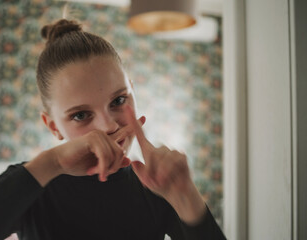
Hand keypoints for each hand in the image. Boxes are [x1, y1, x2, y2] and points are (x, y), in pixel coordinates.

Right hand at [25, 116, 145, 184]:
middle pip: (121, 152)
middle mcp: (103, 135)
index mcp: (105, 140)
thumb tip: (128, 160)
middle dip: (114, 167)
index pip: (123, 132)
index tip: (144, 117)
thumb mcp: (98, 167)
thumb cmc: (76, 165)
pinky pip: (105, 156)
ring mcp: (98, 135)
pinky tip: (95, 172)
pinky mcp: (92, 139)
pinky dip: (102, 167)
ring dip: (106, 169)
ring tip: (96, 173)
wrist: (58, 162)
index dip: (135, 125)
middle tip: (103, 175)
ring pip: (114, 155)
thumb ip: (113, 163)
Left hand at [125, 106, 206, 224]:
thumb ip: (140, 172)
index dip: (132, 121)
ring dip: (160, 173)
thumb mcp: (147, 180)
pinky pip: (172, 161)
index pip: (139, 134)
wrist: (178, 194)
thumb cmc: (161, 187)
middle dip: (150, 170)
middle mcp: (159, 148)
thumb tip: (134, 162)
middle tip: (153, 182)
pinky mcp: (181, 156)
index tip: (125, 107)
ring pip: (161, 158)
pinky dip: (169, 172)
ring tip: (162, 181)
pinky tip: (172, 178)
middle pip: (151, 153)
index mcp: (149, 152)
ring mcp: (171, 151)